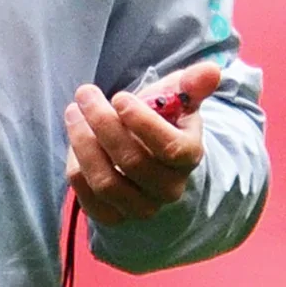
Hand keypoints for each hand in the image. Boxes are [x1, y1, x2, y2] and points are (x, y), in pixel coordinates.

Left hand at [63, 60, 221, 225]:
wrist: (146, 154)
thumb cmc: (158, 120)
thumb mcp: (174, 98)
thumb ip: (190, 85)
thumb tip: (211, 70)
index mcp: (187, 155)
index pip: (172, 148)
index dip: (143, 122)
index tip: (119, 97)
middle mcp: (168, 187)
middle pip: (133, 162)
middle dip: (102, 123)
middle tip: (85, 94)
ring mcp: (141, 206)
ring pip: (107, 183)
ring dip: (83, 143)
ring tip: (73, 113)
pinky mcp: (114, 216)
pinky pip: (91, 204)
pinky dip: (77, 172)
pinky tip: (74, 145)